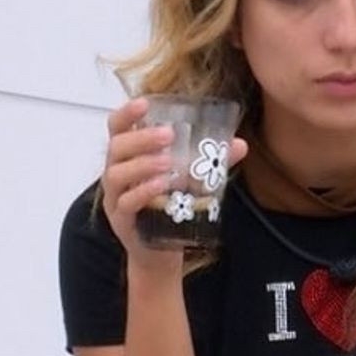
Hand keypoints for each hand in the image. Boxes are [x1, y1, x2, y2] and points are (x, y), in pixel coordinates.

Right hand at [101, 98, 246, 266]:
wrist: (160, 253)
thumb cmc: (170, 208)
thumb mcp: (191, 181)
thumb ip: (209, 162)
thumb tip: (239, 144)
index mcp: (128, 157)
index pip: (117, 127)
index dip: (127, 113)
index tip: (145, 102)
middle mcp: (116, 173)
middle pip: (116, 147)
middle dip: (141, 138)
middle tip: (168, 135)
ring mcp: (115, 198)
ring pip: (117, 174)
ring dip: (142, 164)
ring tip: (168, 163)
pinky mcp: (121, 221)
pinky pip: (126, 203)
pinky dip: (143, 192)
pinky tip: (162, 186)